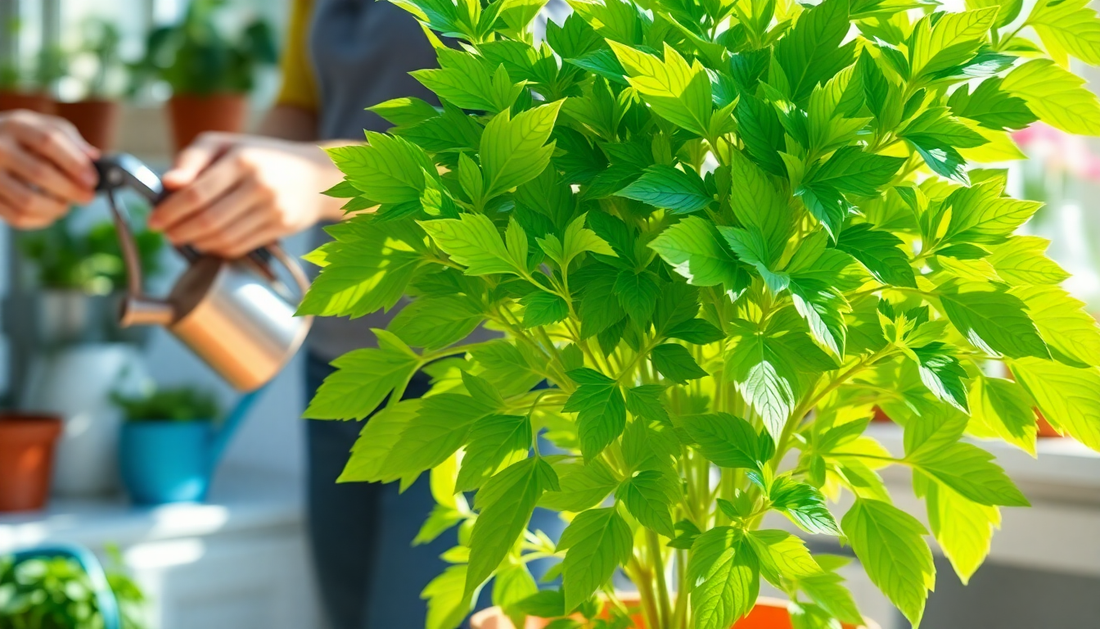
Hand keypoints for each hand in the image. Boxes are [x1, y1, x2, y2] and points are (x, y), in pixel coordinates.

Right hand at [0, 110, 97, 228]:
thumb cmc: (27, 138)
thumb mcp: (47, 128)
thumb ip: (71, 141)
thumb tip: (94, 159)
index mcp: (18, 126)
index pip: (48, 141)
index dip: (74, 163)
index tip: (92, 180)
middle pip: (39, 173)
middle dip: (71, 190)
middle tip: (87, 197)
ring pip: (27, 200)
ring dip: (56, 208)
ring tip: (66, 205)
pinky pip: (17, 216)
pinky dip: (40, 220)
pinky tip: (50, 213)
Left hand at [150, 132, 336, 257]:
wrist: (316, 174)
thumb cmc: (262, 157)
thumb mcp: (226, 144)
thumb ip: (192, 159)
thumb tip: (167, 183)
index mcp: (243, 160)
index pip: (197, 193)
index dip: (170, 211)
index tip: (154, 220)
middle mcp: (260, 185)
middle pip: (209, 220)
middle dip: (180, 231)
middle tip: (166, 233)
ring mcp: (274, 208)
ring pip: (224, 237)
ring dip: (197, 243)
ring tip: (184, 238)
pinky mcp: (282, 227)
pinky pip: (241, 246)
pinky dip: (218, 249)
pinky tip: (207, 242)